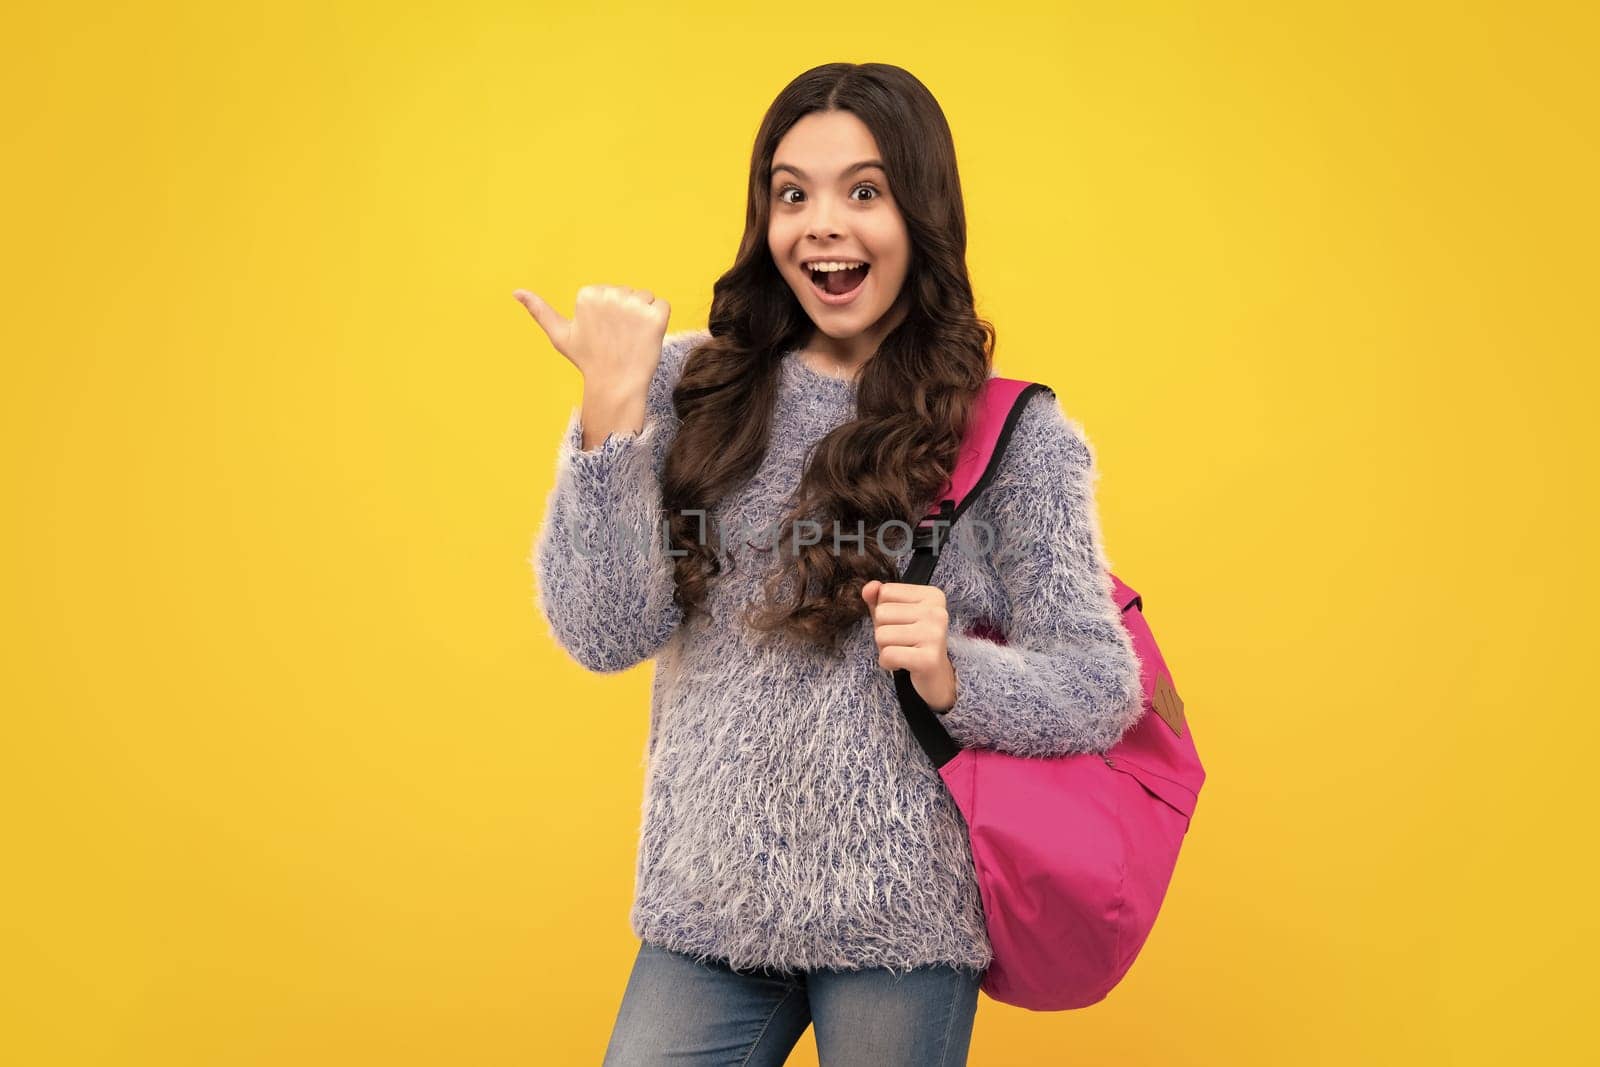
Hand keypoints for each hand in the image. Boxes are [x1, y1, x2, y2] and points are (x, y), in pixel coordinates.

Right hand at [513, 285, 670, 400]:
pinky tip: (646, 337)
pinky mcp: (656, 316)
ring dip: (642, 316)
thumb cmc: (588, 360)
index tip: (603, 333)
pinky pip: (662, 306)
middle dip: (626, 313)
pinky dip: (659, 321)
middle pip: (627, 293)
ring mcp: (635, 305)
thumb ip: (539, 310)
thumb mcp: (560, 335)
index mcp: (587, 293)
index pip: (608, 292)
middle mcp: (610, 295)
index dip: (609, 313)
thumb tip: (515, 291)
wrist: (615, 385)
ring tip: (631, 339)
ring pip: (645, 298)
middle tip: (617, 339)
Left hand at [862, 580, 957, 712]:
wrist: (936, 677)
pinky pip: (887, 655)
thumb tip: (868, 587)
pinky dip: (888, 663)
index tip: (903, 625)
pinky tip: (903, 664)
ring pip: (881, 635)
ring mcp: (935, 635)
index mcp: (932, 595)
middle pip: (881, 613)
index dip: (885, 612)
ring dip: (885, 648)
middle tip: (902, 642)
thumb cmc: (912, 642)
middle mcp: (937, 612)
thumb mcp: (894, 616)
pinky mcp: (929, 658)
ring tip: (903, 652)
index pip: (885, 592)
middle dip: (883, 632)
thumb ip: (879, 599)